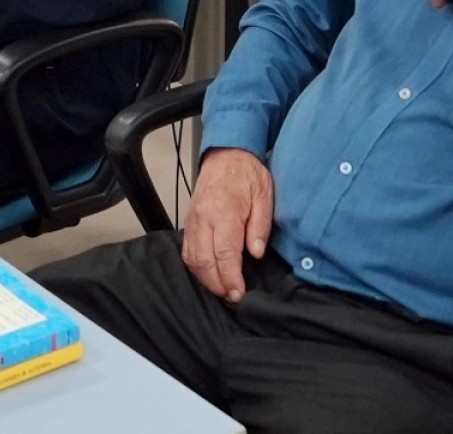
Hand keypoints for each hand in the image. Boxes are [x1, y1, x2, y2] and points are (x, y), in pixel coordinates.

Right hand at [181, 148, 274, 303]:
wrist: (227, 154)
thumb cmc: (248, 174)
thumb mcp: (265, 195)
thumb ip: (260, 226)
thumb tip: (256, 253)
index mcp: (224, 210)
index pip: (224, 252)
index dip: (231, 277)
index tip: (239, 293)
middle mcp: (204, 217)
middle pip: (204, 260)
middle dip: (217, 284)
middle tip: (232, 297)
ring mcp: (193, 219)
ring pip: (192, 258)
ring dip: (205, 278)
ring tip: (222, 289)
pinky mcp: (189, 221)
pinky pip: (187, 250)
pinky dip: (196, 267)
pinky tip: (209, 274)